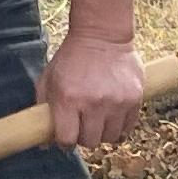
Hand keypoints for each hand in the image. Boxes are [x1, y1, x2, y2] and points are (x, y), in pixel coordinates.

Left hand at [42, 30, 147, 147]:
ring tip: (98, 119)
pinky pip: (128, 127)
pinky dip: (120, 126)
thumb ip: (43, 108)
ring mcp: (116, 102)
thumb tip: (43, 143)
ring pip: (110, 138)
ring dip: (103, 133)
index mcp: (68, 99)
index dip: (65, 142)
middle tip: (83, 125)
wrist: (102, 35)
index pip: (68, 140)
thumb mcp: (48, 78)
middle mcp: (94, 103)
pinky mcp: (134, 99)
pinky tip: (112, 115)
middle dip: (84, 137)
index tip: (66, 136)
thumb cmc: (71, 58)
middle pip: (90, 142)